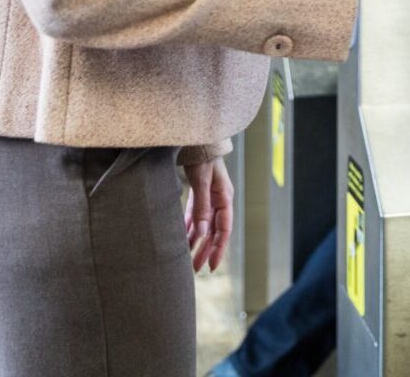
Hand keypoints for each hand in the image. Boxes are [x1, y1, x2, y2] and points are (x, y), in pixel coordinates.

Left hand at [184, 157, 232, 272]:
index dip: (219, 249)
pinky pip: (196, 216)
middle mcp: (220, 201)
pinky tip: (183, 239)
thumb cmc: (203, 157)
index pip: (224, 230)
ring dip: (196, 242)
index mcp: (225, 198)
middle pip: (214, 231)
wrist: (198, 139)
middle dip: (206, 250)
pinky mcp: (200, 195)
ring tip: (187, 258)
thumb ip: (201, 207)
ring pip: (204, 226)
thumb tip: (201, 234)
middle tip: (196, 269)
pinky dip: (190, 228)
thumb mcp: (201, 182)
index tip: (211, 266)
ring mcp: (210, 198)